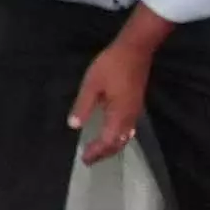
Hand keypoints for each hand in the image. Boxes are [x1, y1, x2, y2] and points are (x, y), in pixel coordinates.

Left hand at [69, 40, 154, 163]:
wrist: (135, 50)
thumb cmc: (111, 65)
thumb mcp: (92, 84)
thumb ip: (83, 106)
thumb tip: (73, 126)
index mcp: (118, 114)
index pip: (107, 141)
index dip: (96, 151)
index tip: (84, 158)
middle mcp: (129, 118)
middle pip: (118, 143)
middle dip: (104, 153)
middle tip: (90, 159)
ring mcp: (135, 112)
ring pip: (125, 137)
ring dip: (112, 146)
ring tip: (99, 150)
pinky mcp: (135, 106)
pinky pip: (128, 129)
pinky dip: (118, 137)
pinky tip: (112, 134)